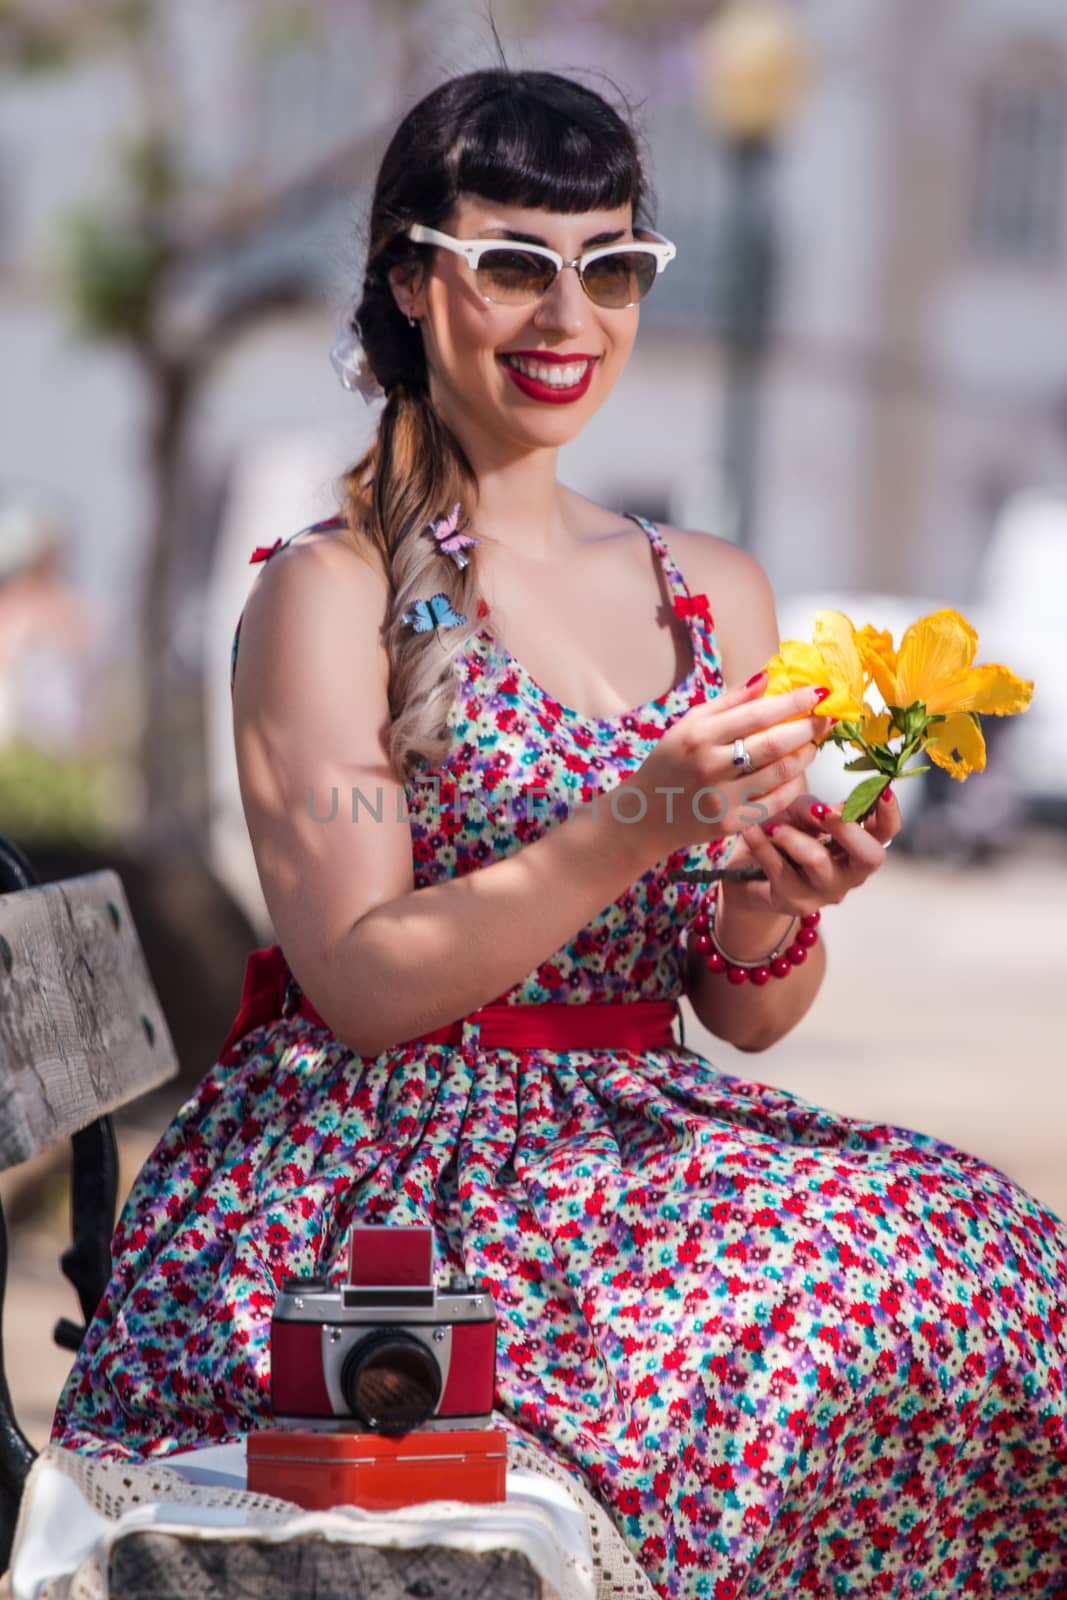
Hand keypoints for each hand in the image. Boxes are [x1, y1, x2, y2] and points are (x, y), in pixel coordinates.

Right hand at [630, 675, 835, 858]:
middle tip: (825, 718)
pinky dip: (793, 786)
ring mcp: (722, 798)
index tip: (819, 692)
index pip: (758, 713)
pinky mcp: (730, 824)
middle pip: (775, 743)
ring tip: (812, 744)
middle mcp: (711, 766)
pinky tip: (798, 773)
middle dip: (809, 727)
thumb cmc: (669, 763)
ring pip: (780, 773)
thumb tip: (767, 678)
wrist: (644, 815)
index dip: (794, 702)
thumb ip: (728, 702)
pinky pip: (775, 803)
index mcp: (700, 735)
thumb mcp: (688, 725)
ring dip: (805, 755)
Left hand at [723, 786, 902, 917]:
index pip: (886, 832)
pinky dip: (763, 846)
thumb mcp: (797, 813)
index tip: (882, 789)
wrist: (744, 874)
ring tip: (771, 825)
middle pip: (870, 856)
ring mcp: (823, 892)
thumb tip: (824, 810)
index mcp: (858, 847)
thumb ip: (813, 809)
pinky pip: (780, 869)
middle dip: (847, 828)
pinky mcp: (793, 902)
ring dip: (793, 836)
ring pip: (818, 860)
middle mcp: (850, 874)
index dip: (890, 812)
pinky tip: (750, 832)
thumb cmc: (781, 835)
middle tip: (820, 810)